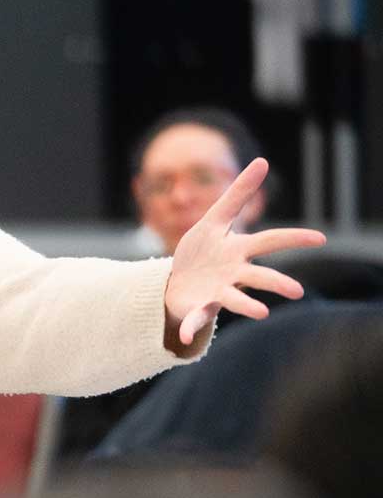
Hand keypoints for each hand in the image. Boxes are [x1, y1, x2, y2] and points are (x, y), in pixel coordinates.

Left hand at [163, 158, 318, 345]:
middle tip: (297, 291)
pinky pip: (195, 319)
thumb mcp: (214, 219)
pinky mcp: (198, 308)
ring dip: (247, 306)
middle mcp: (233, 273)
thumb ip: (237, 194)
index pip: (269, 241)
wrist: (176, 283)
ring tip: (261, 313)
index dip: (293, 238)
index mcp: (238, 250)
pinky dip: (192, 328)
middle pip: (258, 276)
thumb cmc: (202, 250)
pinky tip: (185, 337)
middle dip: (276, 282)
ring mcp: (217, 293)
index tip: (320, 238)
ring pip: (234, 300)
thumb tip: (262, 161)